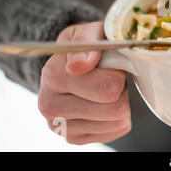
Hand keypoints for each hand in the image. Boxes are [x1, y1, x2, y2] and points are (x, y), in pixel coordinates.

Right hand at [38, 21, 130, 144]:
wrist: (73, 64)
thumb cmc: (88, 46)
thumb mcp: (91, 32)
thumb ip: (87, 39)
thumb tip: (81, 64)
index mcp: (54, 75)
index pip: (108, 88)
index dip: (118, 74)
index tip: (109, 64)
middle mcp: (50, 105)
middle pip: (115, 109)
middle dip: (121, 91)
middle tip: (111, 78)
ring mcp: (60, 126)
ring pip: (117, 122)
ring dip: (120, 103)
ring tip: (106, 89)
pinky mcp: (72, 138)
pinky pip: (115, 131)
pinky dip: (117, 118)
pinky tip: (104, 104)